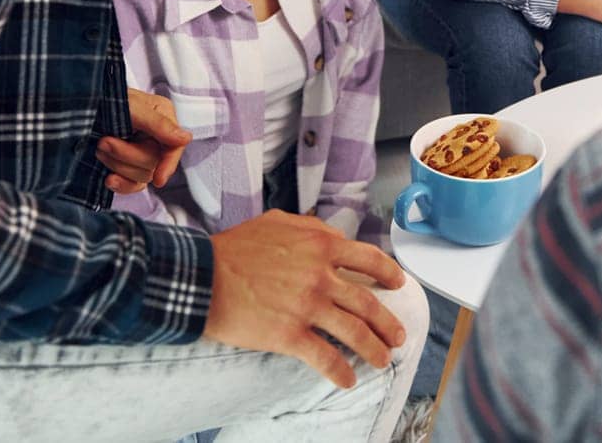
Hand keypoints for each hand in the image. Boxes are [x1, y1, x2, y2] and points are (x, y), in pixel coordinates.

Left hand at [97, 90, 192, 194]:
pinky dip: (121, 184)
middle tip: (104, 142)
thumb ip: (158, 124)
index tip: (159, 179)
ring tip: (99, 147)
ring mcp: (142, 153)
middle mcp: (157, 137)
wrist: (76, 107)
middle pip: (154, 163)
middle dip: (127, 156)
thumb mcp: (132, 107)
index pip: (174, 147)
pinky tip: (108, 179)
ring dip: (117, 164)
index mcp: (164, 119)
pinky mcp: (127, 166)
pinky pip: (133, 185)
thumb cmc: (105, 98)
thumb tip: (186, 139)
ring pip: (142, 175)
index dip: (168, 164)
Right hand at [205, 210, 409, 388]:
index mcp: (321, 246)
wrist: (202, 275)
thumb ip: (310, 228)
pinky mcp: (289, 334)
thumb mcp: (277, 223)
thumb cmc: (235, 249)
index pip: (369, 259)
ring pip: (354, 332)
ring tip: (383, 360)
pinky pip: (324, 357)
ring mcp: (307, 306)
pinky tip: (347, 379)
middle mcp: (321, 276)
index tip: (398, 284)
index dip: (389, 273)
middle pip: (368, 303)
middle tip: (398, 335)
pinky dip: (340, 371)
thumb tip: (334, 236)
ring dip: (374, 349)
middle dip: (388, 323)